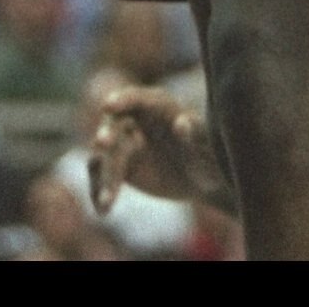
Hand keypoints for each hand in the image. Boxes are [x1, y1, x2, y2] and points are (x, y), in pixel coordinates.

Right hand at [85, 86, 223, 213]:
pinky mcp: (119, 167)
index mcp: (157, 103)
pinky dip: (100, 192)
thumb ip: (194, 132)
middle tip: (102, 143)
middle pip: (114, 126)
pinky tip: (102, 210)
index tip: (108, 104)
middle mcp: (135, 119)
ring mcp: (124, 143)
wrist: (201, 178)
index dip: (122, 99)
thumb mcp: (206, 145)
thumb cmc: (208, 152)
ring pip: (105, 156)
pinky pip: (103, 178)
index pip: (136, 98)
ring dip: (102, 176)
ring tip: (106, 201)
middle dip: (107, 135)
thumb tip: (181, 123)